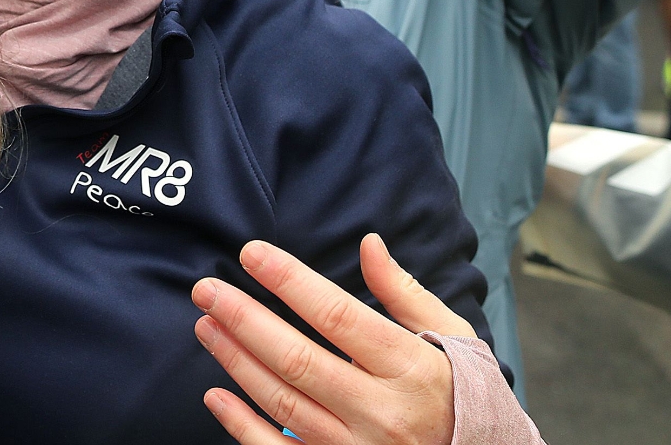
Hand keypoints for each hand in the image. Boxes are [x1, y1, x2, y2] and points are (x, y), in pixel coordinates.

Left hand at [193, 234, 472, 444]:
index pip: (338, 316)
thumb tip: (368, 244)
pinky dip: (242, 426)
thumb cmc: (463, 396)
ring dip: (237, 362)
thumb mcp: (451, 340)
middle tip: (206, 290)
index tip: (251, 254)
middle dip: (244, 320)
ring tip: (206, 326)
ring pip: (283, 403)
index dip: (290, 282)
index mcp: (410, 367)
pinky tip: (215, 395)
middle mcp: (382, 412)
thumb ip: (405, 294)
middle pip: (299, 359)